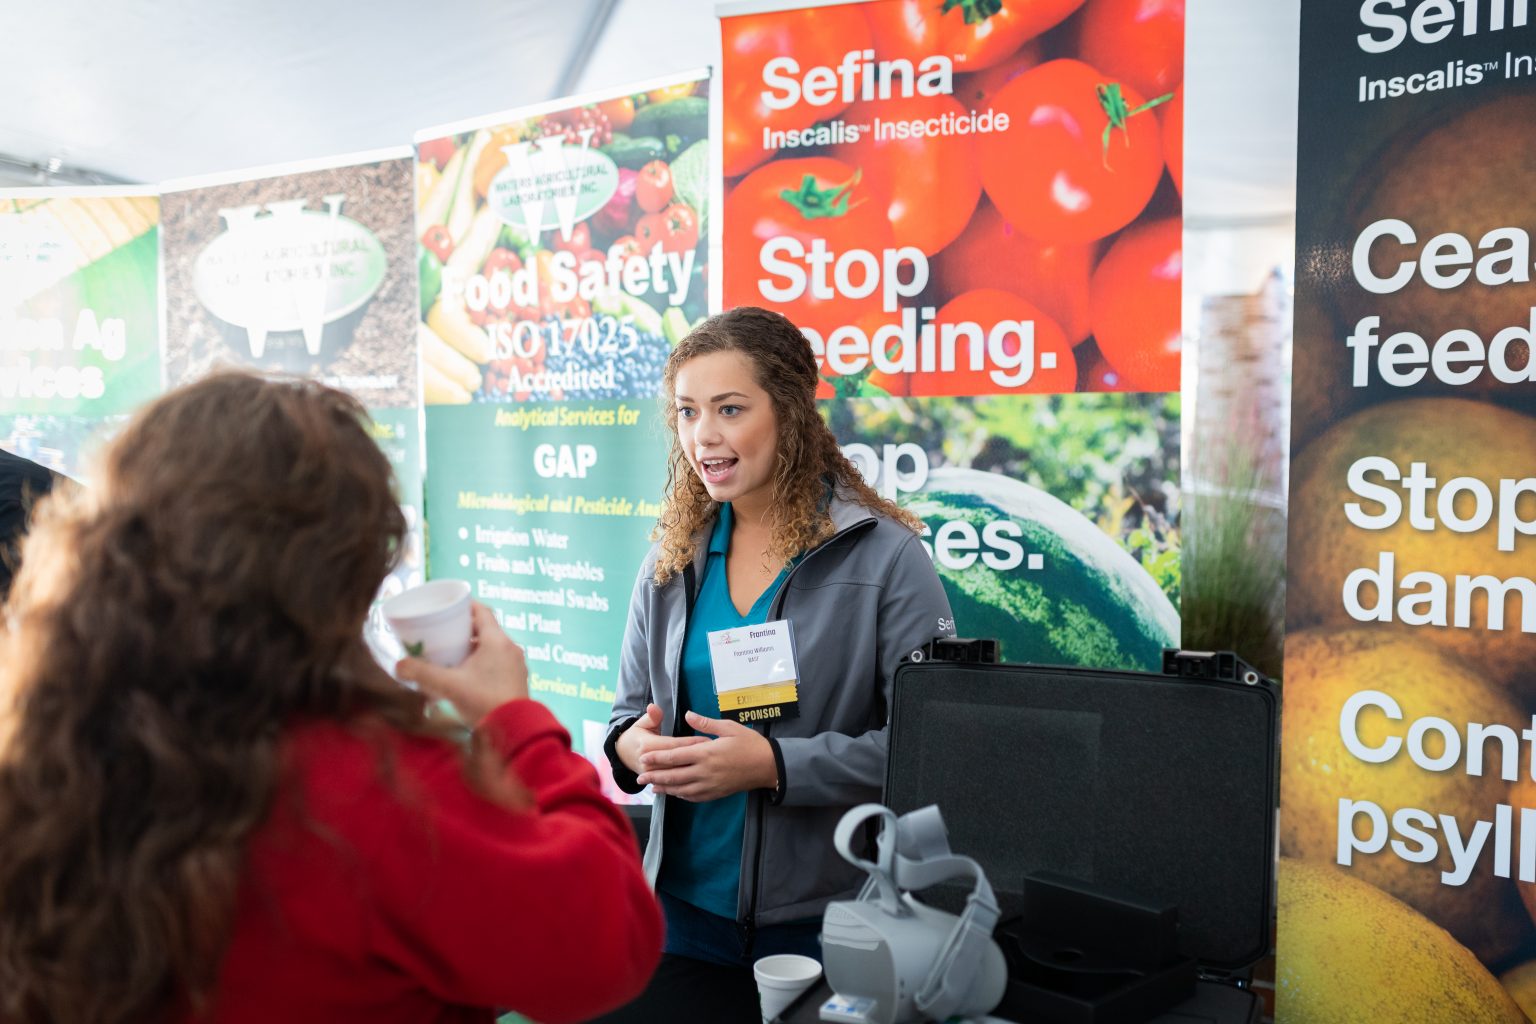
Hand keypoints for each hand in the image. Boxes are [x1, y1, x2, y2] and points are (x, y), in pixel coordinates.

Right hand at [396, 602, 527, 726]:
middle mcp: (510, 648)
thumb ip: (421, 674)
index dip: (464, 606)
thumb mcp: (448, 686)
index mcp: (497, 640)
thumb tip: (399, 665)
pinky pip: (498, 662)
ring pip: (492, 647)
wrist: (513, 730)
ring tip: (451, 655)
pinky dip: (482, 662)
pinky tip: (466, 676)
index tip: (447, 608)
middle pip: (486, 629)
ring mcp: (516, 665)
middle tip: (442, 634)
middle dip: (464, 630)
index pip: (482, 611)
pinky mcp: (517, 680)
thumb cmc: (484, 702)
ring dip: (473, 648)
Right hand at [615, 703, 707, 774]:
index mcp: (648, 746)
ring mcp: (652, 775)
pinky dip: (687, 782)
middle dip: (697, 758)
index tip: (709, 740)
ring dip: (694, 771)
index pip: (675, 746)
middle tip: (716, 754)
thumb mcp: (642, 723)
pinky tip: (701, 780)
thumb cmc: (638, 736)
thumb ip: (652, 717)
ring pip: (677, 776)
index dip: (692, 743)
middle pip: (678, 763)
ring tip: (712, 766)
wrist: (623, 754)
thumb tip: (654, 707)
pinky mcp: (655, 782)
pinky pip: (673, 784)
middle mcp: (650, 763)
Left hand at [637, 710, 776, 801]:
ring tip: (651, 787)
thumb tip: (688, 715)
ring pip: (681, 789)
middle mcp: (705, 771)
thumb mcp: (729, 727)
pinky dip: (681, 795)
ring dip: (665, 788)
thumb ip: (706, 724)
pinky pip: (694, 796)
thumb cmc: (749, 743)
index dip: (657, 758)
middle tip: (639, 777)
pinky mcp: (716, 793)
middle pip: (674, 775)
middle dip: (655, 776)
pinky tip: (674, 792)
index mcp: (706, 753)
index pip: (675, 756)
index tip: (643, 757)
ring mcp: (710, 785)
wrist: (768, 766)